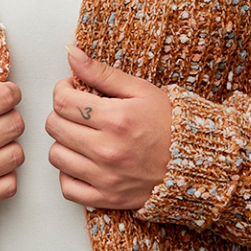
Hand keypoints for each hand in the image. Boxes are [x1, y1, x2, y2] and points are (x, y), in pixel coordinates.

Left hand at [46, 44, 170, 209]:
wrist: (195, 163)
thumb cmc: (170, 125)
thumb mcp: (141, 90)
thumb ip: (102, 72)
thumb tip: (71, 53)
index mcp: (116, 118)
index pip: (62, 101)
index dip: (63, 91)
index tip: (73, 91)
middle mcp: (107, 149)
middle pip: (54, 126)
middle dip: (62, 114)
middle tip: (79, 113)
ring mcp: (105, 177)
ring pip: (56, 156)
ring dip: (64, 143)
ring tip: (82, 137)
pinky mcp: (106, 198)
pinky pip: (67, 187)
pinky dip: (69, 175)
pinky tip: (83, 163)